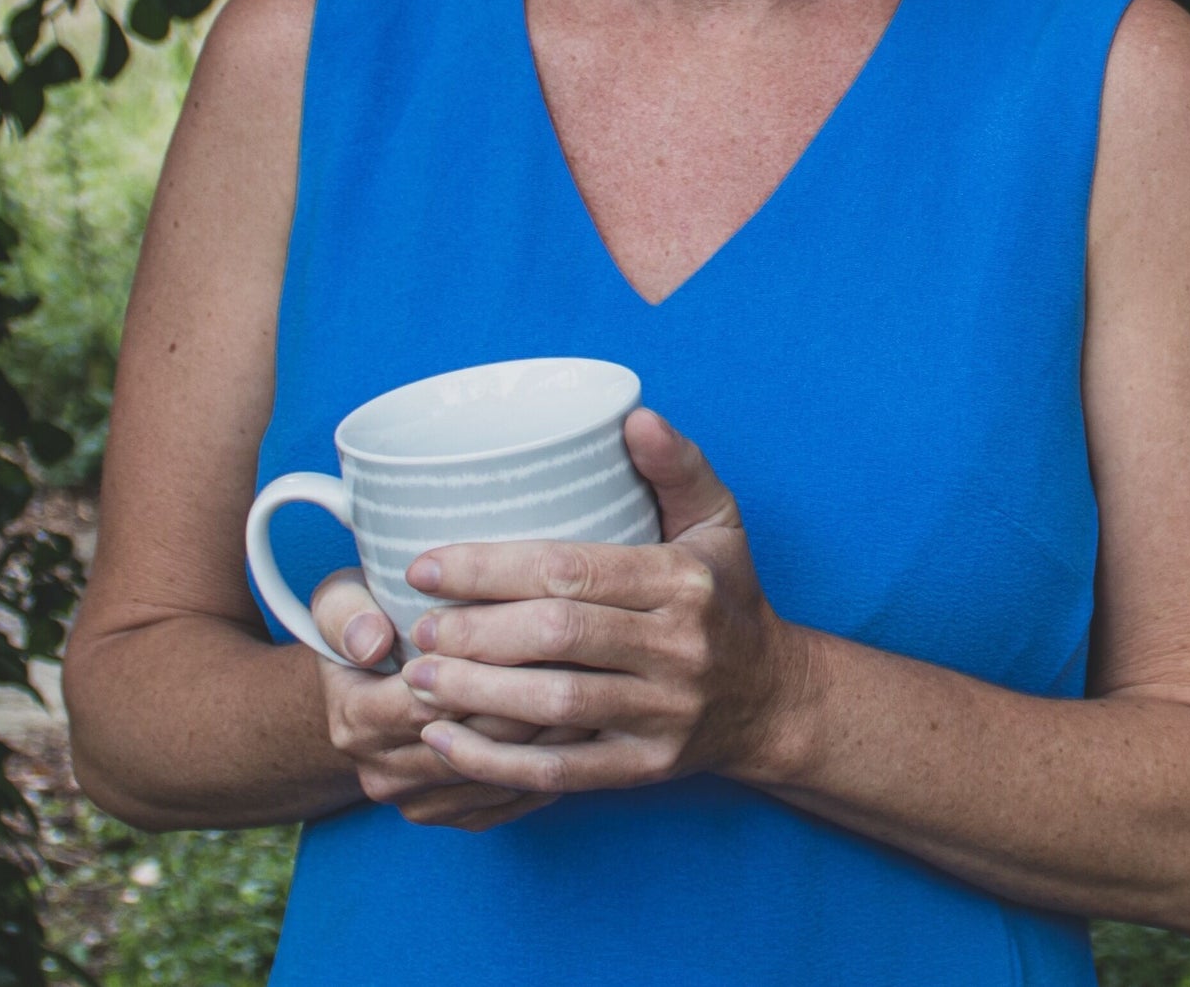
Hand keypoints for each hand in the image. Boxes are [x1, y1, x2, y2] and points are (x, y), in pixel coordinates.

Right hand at [310, 571, 580, 829]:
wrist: (364, 698)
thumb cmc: (365, 634)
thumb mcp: (338, 605)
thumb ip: (345, 614)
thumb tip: (371, 642)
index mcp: (356, 720)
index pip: (433, 699)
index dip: (485, 667)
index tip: (538, 629)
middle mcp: (385, 773)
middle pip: (476, 739)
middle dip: (530, 699)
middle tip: (587, 660)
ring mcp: (421, 802)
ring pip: (502, 772)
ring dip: (552, 735)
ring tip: (597, 689)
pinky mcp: (455, 817)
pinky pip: (514, 799)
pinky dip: (552, 765)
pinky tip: (586, 728)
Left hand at [395, 409, 812, 794]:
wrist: (772, 698)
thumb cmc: (727, 596)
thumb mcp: (718, 522)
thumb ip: (676, 465)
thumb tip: (633, 416)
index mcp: (683, 580)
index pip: (572, 570)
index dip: (489, 568)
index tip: (425, 567)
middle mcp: (678, 647)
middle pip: (557, 637)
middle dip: (474, 633)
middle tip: (417, 629)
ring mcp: (664, 714)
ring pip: (556, 707)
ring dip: (475, 695)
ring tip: (417, 680)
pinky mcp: (646, 768)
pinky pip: (560, 773)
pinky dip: (495, 763)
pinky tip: (444, 741)